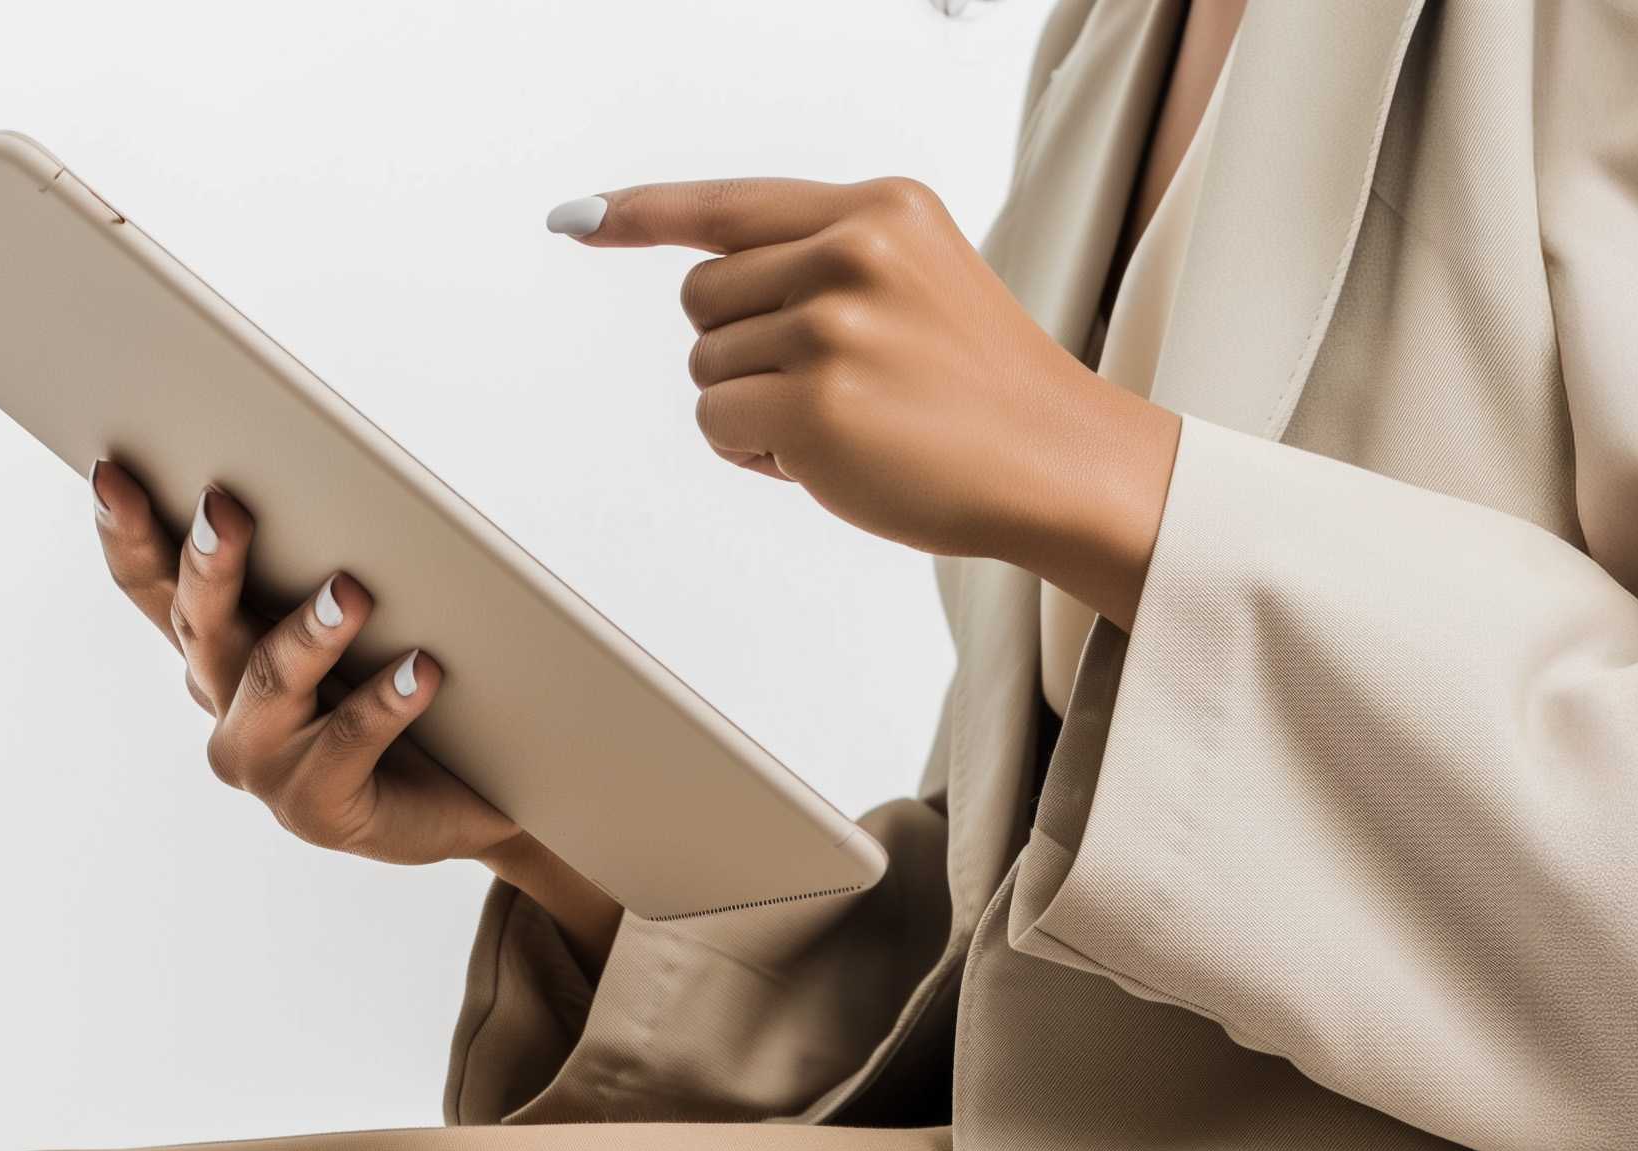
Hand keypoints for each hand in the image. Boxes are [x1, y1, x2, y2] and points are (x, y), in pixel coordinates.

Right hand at [87, 460, 621, 966]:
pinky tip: (421, 669)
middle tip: (223, 507)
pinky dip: (386, 702)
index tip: (111, 472)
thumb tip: (340, 479)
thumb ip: (320, 562)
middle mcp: (224, 703)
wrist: (466, 797)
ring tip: (351, 592)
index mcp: (218, 647)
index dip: (126, 531)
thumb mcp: (355, 619)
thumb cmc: (403, 689)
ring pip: (272, 682)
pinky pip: (350, 742)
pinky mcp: (316, 809)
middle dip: (208, 563)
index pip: (153, 583)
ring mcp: (263, 762)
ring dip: (309, 633)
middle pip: (201, 622)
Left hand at [555, 178, 1181, 627]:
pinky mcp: (814, 405)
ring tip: (845, 422)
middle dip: (741, 349)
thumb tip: (702, 280)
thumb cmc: (979, 388)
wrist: (1058, 461)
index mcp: (879, 208)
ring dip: (751, 406)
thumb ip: (824, 259)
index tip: (579, 219)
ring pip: (704, 365)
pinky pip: (716, 423)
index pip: (731, 203)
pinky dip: (753, 453)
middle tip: (832, 386)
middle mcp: (853, 252)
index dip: (643, 213)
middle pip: (702, 296)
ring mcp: (832, 327)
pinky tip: (825, 459)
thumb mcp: (917, 279)